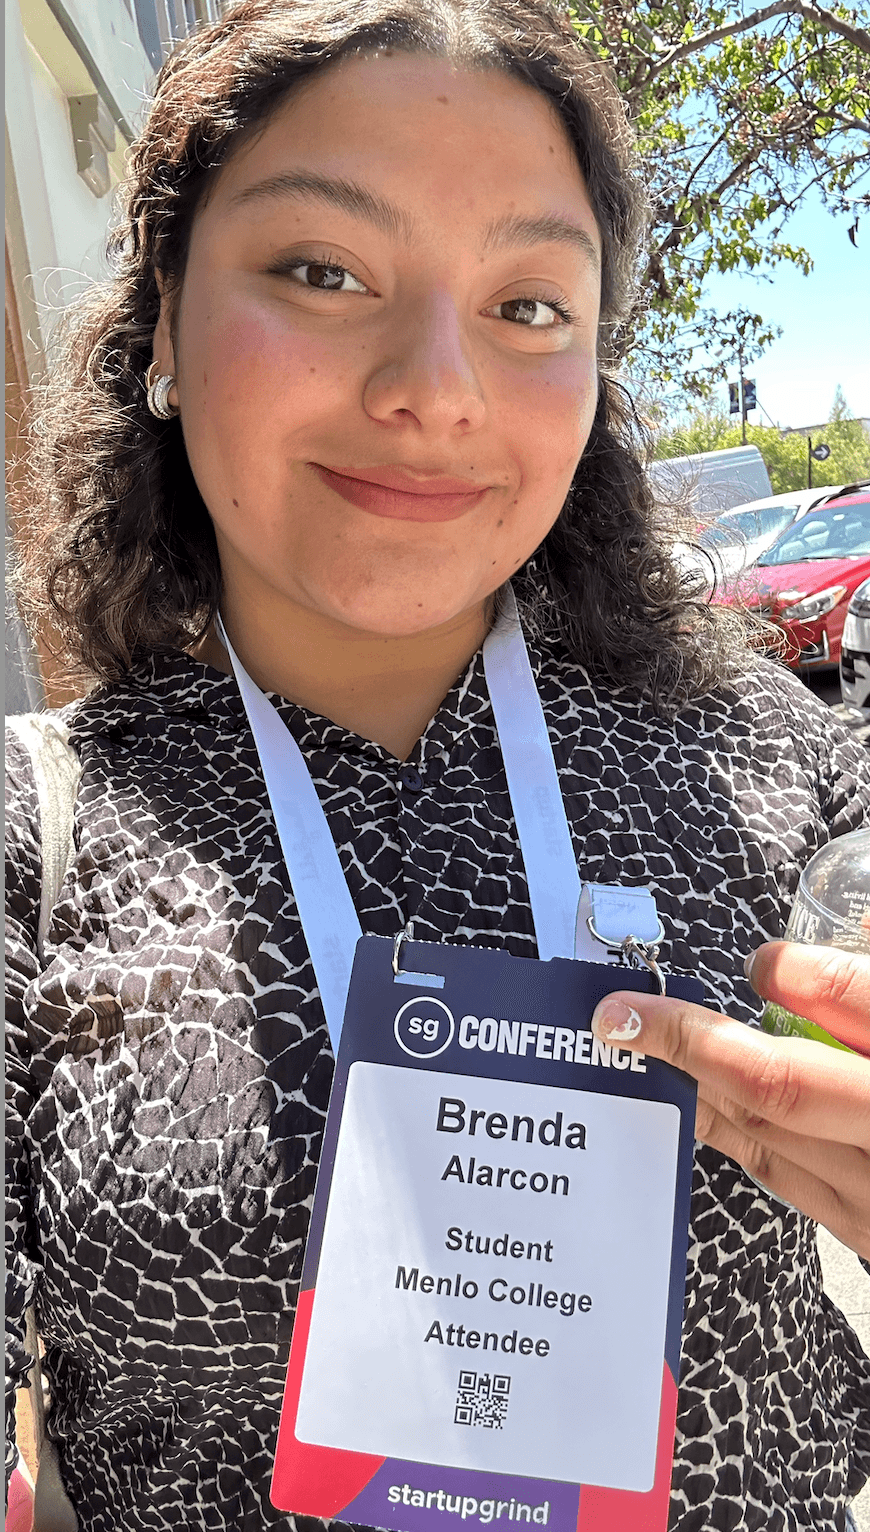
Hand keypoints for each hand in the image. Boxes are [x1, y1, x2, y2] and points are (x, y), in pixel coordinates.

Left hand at [591, 942, 869, 1257]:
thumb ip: (860, 998)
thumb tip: (783, 970)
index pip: (862, 1004)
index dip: (802, 976)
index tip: (762, 961)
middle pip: (786, 1086)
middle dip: (693, 1041)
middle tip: (624, 1011)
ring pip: (770, 1137)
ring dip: (697, 1088)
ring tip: (637, 1045)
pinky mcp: (868, 1233)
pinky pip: (784, 1175)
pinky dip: (732, 1132)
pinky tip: (699, 1101)